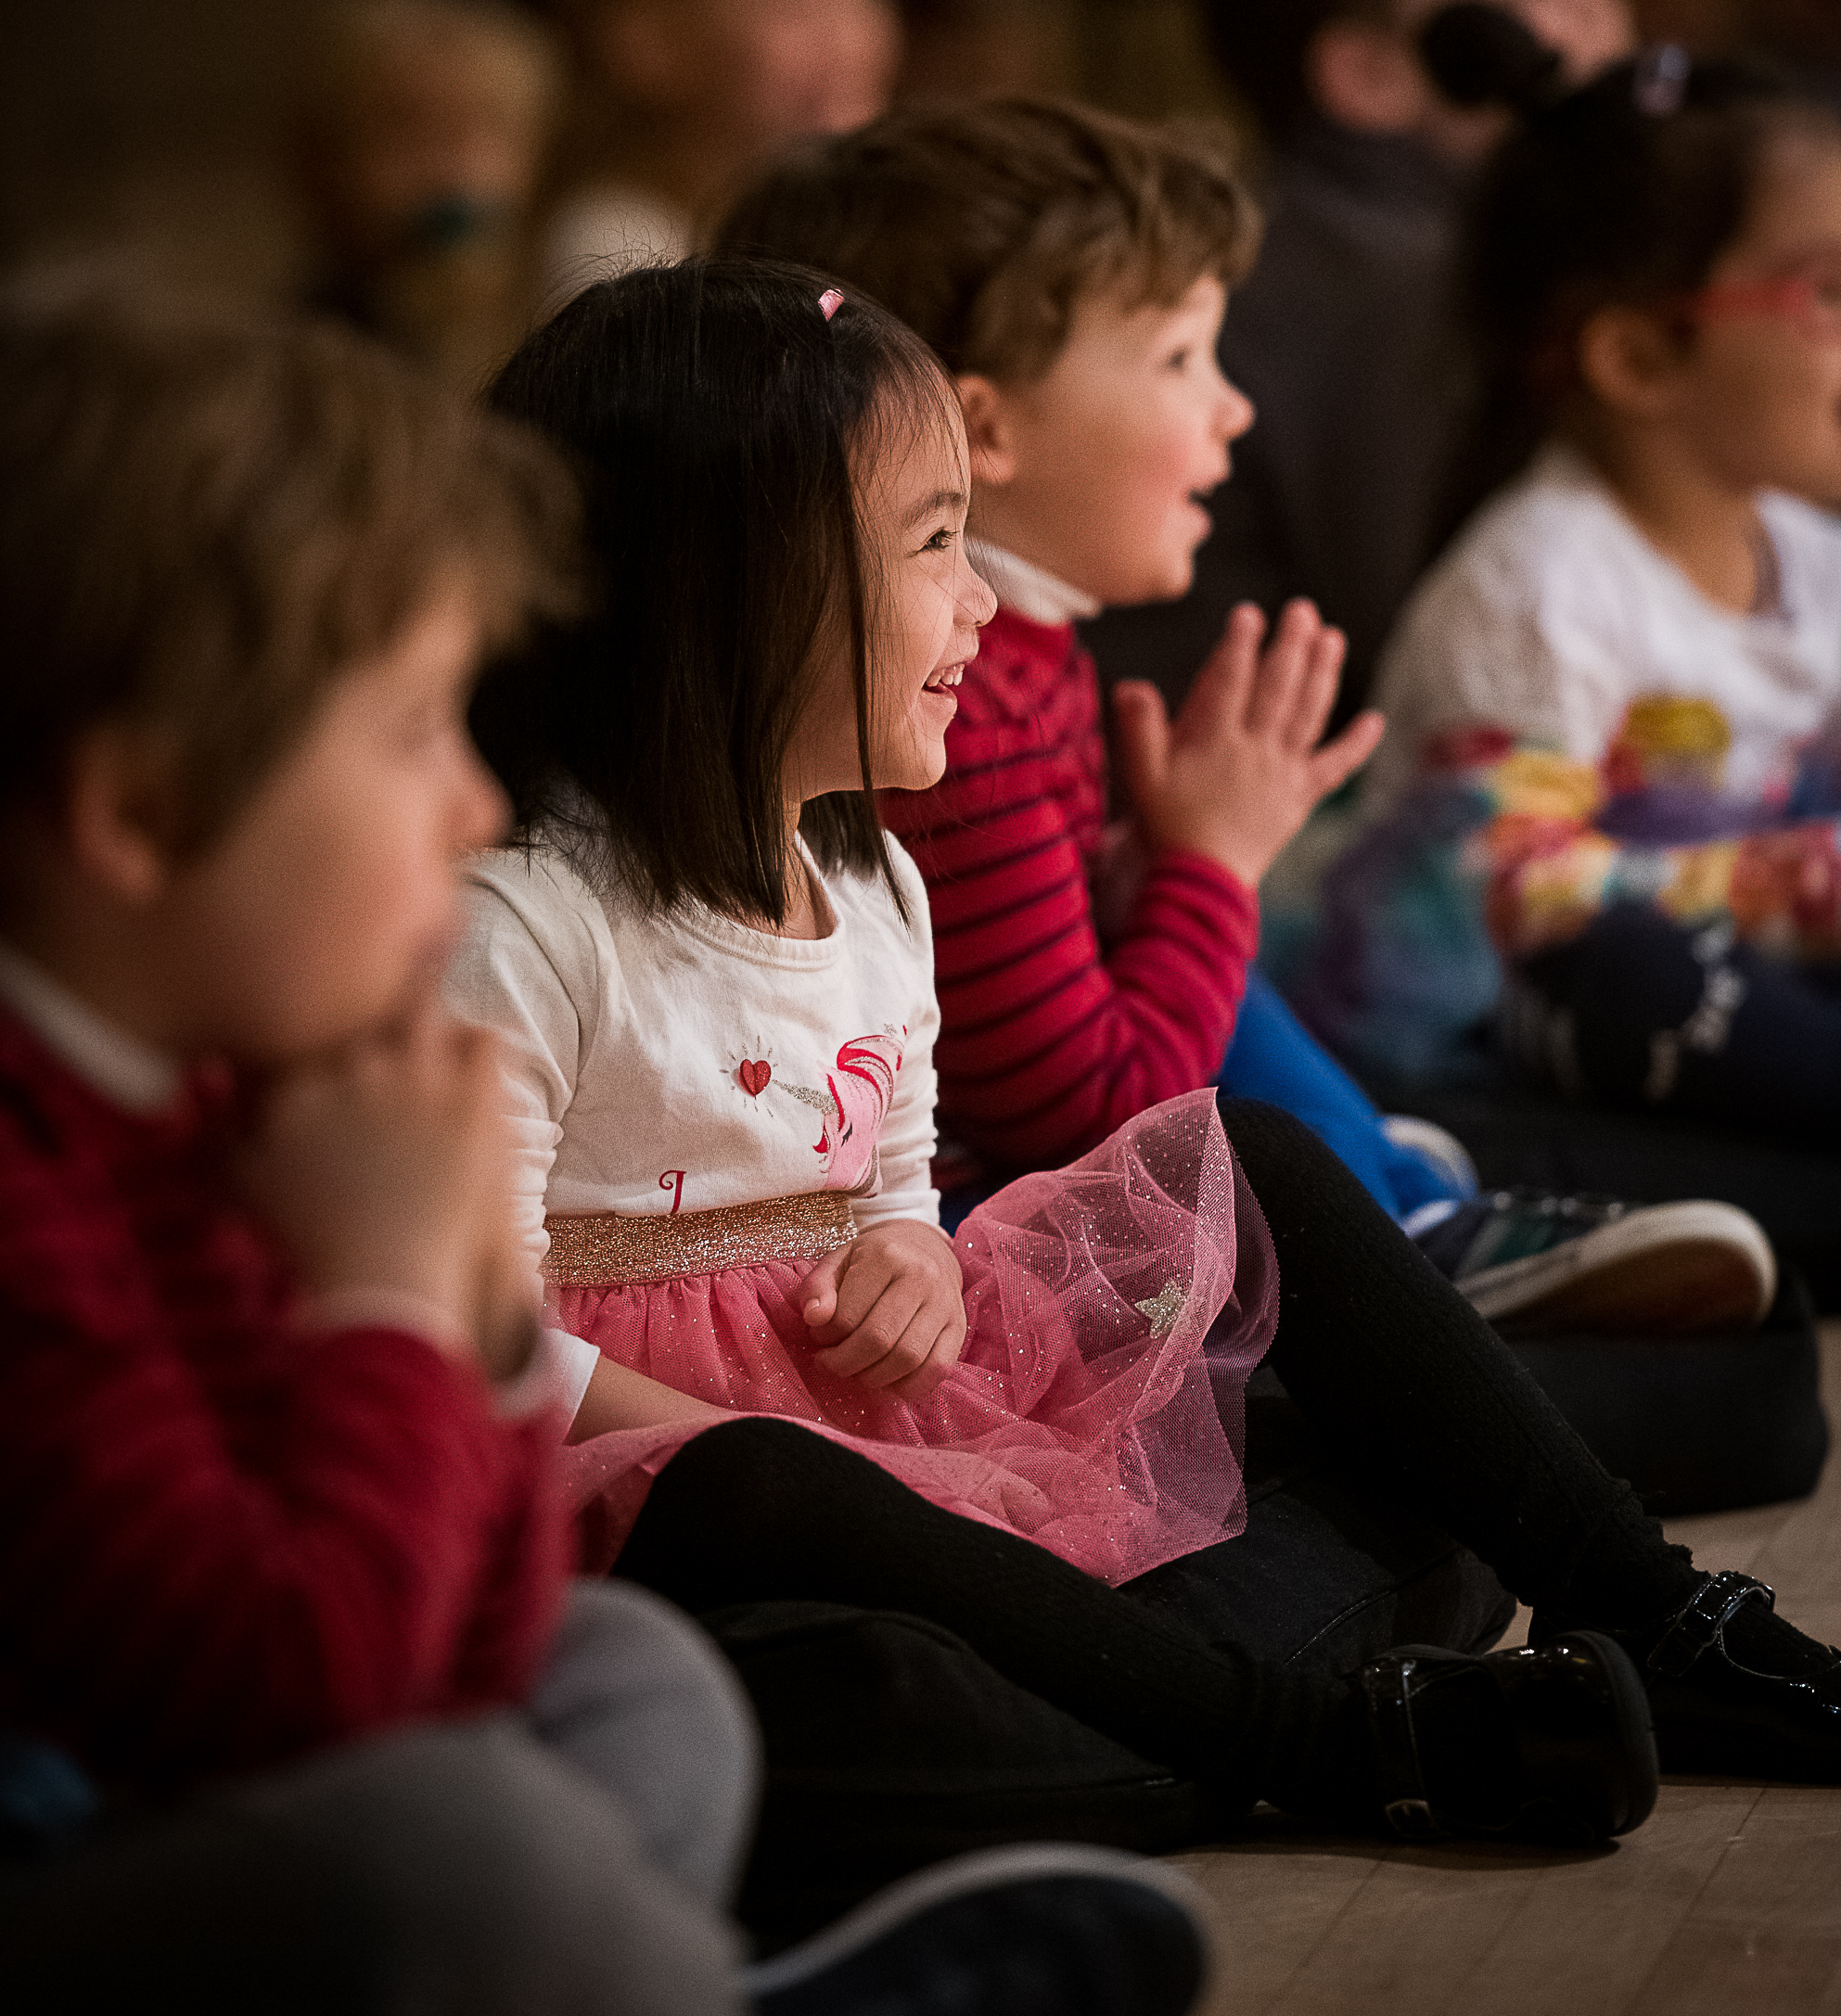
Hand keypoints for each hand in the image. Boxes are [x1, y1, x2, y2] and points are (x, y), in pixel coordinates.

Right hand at [239, 1009, 515, 1367]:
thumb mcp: (244, 1188)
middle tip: (401, 1052)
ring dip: (433, 1031)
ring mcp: (414, 1080)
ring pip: (426, 1013)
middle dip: (384, 1027)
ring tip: (441, 1054)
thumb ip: (219, 1134)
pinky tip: (479, 1072)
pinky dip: (482, 1050)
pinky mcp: (469, 1100)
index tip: (356, 1062)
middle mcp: (353, 1068)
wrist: (382, 1277)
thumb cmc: (312, 1242)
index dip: (342, 1042)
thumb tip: (204, 1084)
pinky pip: (483, 1042)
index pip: (321, 1028)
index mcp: (299, 1082)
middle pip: (371, 1012)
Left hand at [800, 1220, 966, 1401]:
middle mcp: (921, 1277)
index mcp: (886, 1255)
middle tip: (831, 1362)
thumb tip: (814, 1317)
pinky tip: (888, 1380)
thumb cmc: (872, 1259)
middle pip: (878, 1340)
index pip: (847, 1316)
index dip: (824, 1337)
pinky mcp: (959, 1326)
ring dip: (874, 1377)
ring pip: (907, 1359)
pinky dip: (909, 1385)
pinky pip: (937, 1369)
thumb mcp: (837, 1261)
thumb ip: (816, 1287)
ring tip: (857, 1370)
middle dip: (845, 1363)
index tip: (819, 1337)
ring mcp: (945, 1303)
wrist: (923, 1247)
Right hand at [1111, 599, 1384, 888]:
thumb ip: (1139, 729)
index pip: (1230, 681)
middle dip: (1292, 645)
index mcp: (1215, 740)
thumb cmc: (1169, 828)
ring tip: (1332, 639)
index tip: (1249, 614)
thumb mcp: (1142, 777)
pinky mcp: (1300, 796)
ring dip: (1323, 674)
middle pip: (1279, 688)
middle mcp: (1255, 749)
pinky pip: (1335, 766)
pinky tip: (1374, 721)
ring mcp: (1283, 771)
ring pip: (1309, 714)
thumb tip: (1132, 686)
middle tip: (1303, 610)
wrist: (1202, 880)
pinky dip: (1356, 744)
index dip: (1240, 645)